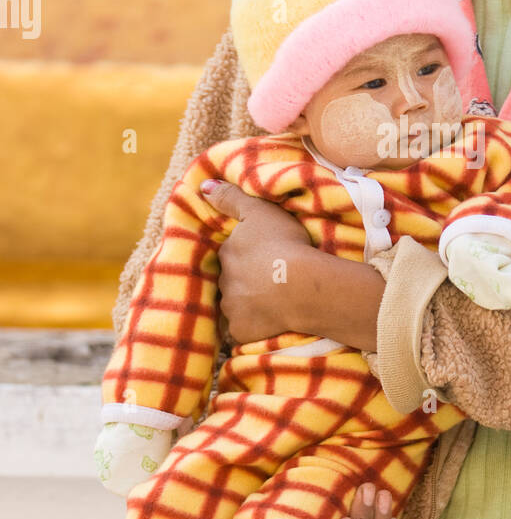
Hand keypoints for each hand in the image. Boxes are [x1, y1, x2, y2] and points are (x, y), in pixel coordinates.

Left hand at [201, 180, 312, 342]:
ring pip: (237, 306)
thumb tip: (201, 187)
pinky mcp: (243, 332)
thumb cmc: (283, 243)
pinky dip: (256, 326)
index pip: (231, 254)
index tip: (264, 257)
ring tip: (274, 303)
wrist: (301, 285)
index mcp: (227, 254)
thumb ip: (230, 197)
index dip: (247, 255)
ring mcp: (231, 309)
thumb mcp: (258, 210)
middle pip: (231, 281)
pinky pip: (246, 329)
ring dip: (250, 304)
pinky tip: (273, 322)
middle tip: (271, 280)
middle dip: (245, 281)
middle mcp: (223, 282)